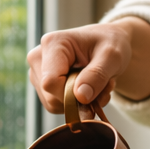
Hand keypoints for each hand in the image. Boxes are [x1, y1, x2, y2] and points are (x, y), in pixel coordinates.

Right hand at [27, 17, 149, 115]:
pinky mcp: (42, 84)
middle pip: (51, 96)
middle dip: (80, 99)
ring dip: (80, 102)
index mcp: (52, 44)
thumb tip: (81, 97)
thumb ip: (97, 75)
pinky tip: (87, 88)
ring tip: (96, 84)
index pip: (52, 83)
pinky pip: (56, 105)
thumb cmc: (110, 43)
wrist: (108, 43)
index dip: (73, 95)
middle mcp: (38, 57)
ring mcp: (38, 72)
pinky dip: (75, 103)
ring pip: (53, 104)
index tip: (96, 90)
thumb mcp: (112, 57)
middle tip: (102, 86)